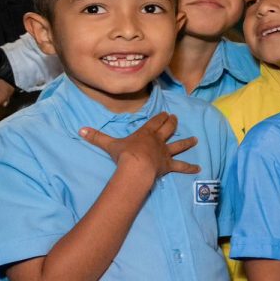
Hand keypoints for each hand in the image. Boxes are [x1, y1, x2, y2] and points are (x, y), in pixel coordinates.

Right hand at [80, 112, 199, 179]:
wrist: (137, 167)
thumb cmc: (124, 154)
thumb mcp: (109, 144)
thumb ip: (96, 137)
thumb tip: (80, 130)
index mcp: (145, 133)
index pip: (154, 122)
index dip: (160, 117)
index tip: (166, 113)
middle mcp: (158, 141)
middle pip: (168, 129)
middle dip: (172, 123)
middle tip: (176, 118)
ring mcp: (165, 153)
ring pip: (179, 146)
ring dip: (187, 142)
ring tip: (196, 140)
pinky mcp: (169, 165)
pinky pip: (181, 166)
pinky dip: (190, 167)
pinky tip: (198, 168)